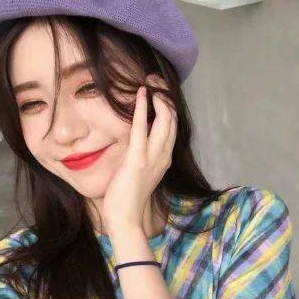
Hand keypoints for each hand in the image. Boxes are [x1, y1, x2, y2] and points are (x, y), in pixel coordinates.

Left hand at [103, 75, 176, 230]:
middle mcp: (164, 156)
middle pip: (173, 120)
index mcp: (165, 159)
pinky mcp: (138, 159)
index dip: (168, 107)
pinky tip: (141, 94)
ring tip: (150, 82)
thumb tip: (138, 139)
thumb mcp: (142, 173)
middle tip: (156, 81)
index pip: (172, 128)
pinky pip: (142, 128)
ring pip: (164, 121)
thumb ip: (144, 156)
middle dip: (166, 97)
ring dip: (158, 99)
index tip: (159, 92)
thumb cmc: (129, 197)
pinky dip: (142, 109)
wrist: (125, 217)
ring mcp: (153, 157)